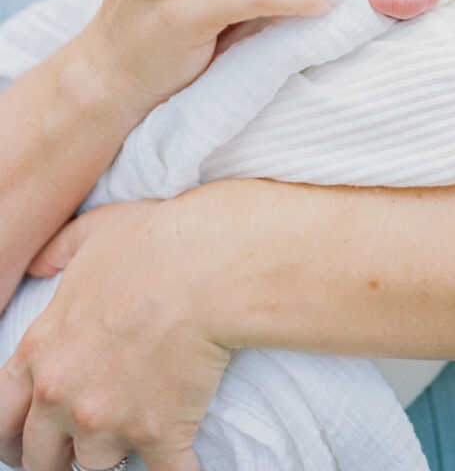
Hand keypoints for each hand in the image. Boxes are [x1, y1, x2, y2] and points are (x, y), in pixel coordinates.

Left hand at [0, 200, 227, 470]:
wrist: (208, 264)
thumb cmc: (153, 242)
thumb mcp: (91, 234)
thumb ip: (56, 252)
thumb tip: (39, 263)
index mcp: (40, 350)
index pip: (1, 415)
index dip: (13, 434)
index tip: (28, 440)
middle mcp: (62, 395)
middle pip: (40, 457)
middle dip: (58, 455)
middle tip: (83, 446)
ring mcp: (107, 421)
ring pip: (94, 469)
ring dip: (115, 456)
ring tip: (137, 434)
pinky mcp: (157, 435)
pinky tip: (188, 464)